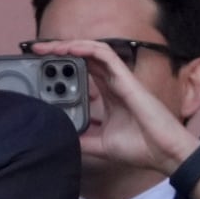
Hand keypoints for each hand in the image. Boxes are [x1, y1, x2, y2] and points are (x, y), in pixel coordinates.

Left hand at [25, 39, 198, 174]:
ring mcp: (120, 78)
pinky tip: (69, 48)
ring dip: (69, 45)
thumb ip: (83, 140)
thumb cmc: (140, 148)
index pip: (83, 72)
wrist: (163, 153)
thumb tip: (61, 141)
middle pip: (84, 58)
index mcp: (108, 96)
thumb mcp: (101, 146)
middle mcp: (113, 83)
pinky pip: (105, 55)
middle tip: (36, 52)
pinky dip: (87, 48)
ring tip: (47, 47)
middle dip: (60, 52)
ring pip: (92, 51)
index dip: (64, 66)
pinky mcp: (126, 78)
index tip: (42, 68)